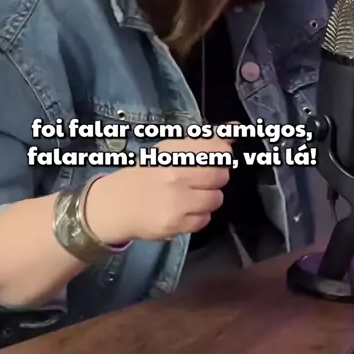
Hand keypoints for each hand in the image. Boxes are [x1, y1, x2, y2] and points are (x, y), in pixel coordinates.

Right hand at [84, 135, 232, 244]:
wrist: (117, 204)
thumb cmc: (147, 174)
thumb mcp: (170, 150)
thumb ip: (204, 140)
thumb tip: (235, 129)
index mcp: (172, 151)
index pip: (217, 149)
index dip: (221, 154)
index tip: (216, 156)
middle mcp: (174, 174)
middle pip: (220, 174)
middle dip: (217, 176)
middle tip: (201, 178)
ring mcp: (175, 201)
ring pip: (216, 198)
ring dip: (209, 197)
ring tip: (191, 195)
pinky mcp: (175, 224)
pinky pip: (205, 219)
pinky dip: (199, 215)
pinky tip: (184, 209)